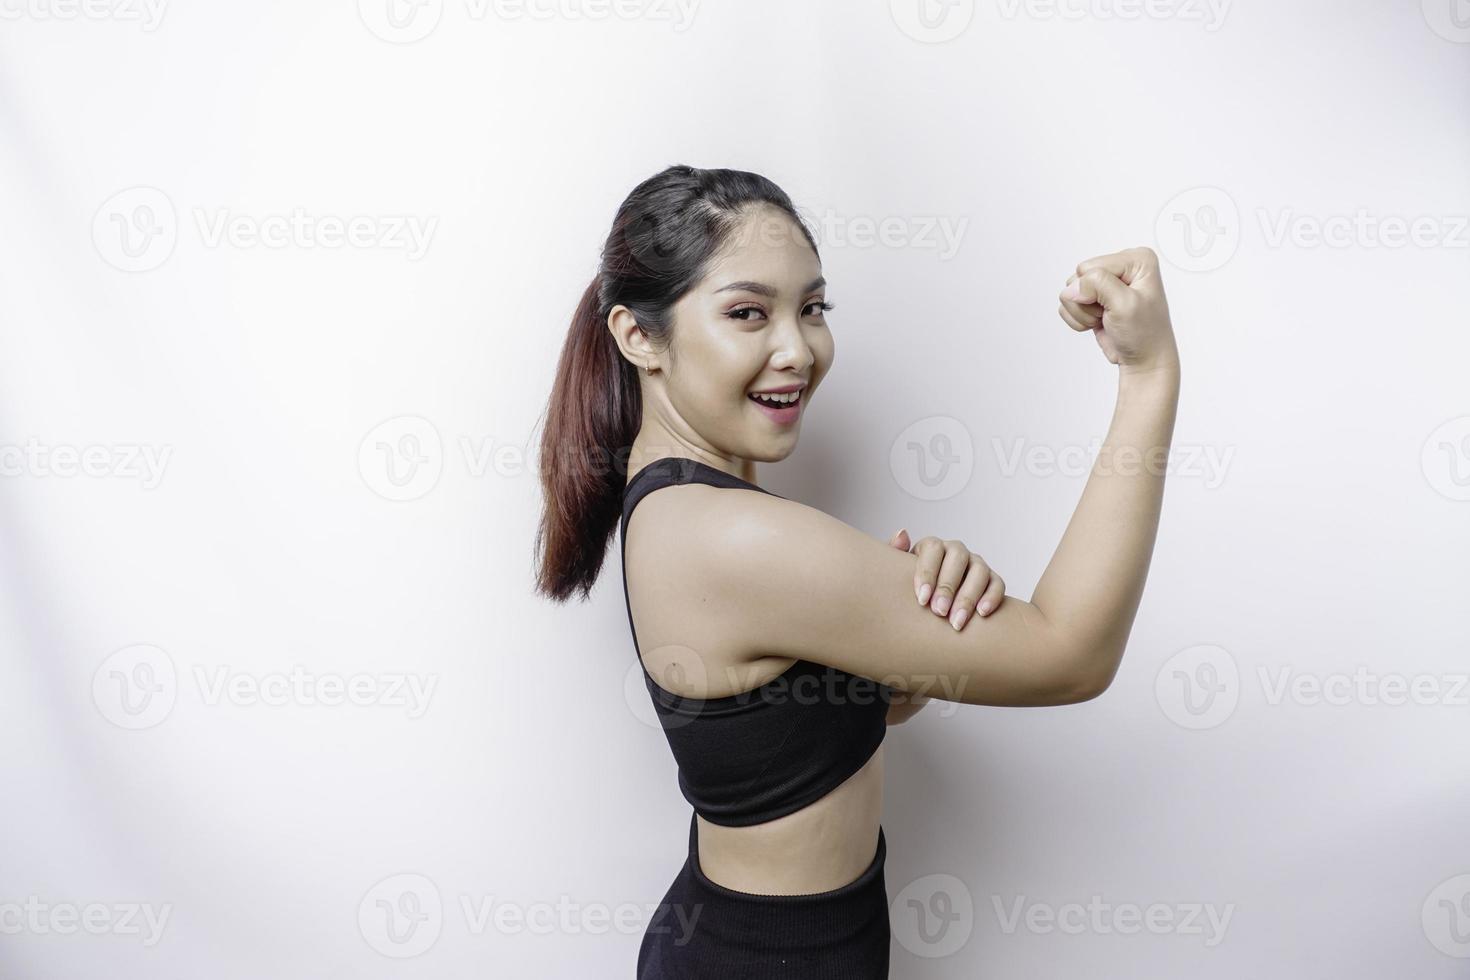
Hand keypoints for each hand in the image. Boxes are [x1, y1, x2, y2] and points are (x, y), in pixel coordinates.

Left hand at [888, 528, 1005, 631]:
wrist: (929, 606)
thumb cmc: (911, 590)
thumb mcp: (897, 574)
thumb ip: (894, 555)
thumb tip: (902, 534)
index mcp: (932, 547)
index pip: (933, 549)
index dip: (927, 573)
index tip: (921, 599)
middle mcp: (956, 551)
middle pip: (957, 559)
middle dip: (948, 586)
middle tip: (939, 611)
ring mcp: (976, 564)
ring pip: (979, 572)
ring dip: (968, 597)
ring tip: (956, 622)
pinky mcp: (992, 580)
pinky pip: (997, 584)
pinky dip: (992, 597)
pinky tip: (981, 614)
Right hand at [1058, 245, 1178, 371]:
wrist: (1143, 359)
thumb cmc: (1144, 334)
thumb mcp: (1126, 304)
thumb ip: (1098, 284)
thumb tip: (1071, 287)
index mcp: (1136, 259)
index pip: (1091, 267)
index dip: (1097, 291)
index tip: (1117, 306)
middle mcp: (1121, 266)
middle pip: (1078, 277)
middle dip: (1089, 301)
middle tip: (1111, 314)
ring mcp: (1105, 282)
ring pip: (1070, 291)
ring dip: (1084, 312)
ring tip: (1106, 318)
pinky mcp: (1093, 297)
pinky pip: (1068, 303)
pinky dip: (1079, 319)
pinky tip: (1099, 323)